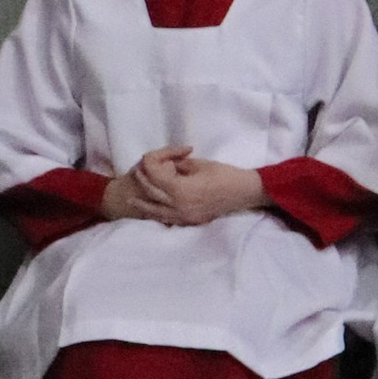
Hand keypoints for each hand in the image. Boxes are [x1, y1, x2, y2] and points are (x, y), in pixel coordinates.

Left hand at [113, 149, 265, 228]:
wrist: (245, 192)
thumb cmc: (224, 174)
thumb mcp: (199, 164)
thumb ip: (178, 166)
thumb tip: (166, 166)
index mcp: (180, 189)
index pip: (154, 176)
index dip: (149, 164)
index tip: (148, 157)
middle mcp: (179, 205)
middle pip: (152, 193)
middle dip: (143, 181)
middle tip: (137, 172)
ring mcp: (185, 216)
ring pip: (156, 211)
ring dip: (143, 204)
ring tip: (133, 200)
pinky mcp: (191, 221)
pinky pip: (169, 219)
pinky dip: (158, 215)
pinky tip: (152, 212)